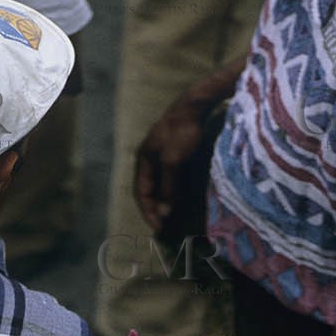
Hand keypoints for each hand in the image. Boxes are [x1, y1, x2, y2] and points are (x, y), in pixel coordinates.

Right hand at [134, 95, 208, 233]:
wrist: (194, 107)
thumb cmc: (182, 133)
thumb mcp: (172, 162)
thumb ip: (167, 187)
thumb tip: (164, 212)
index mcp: (143, 161)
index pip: (141, 193)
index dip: (148, 212)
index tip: (159, 228)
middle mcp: (147, 159)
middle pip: (147, 191)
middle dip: (153, 209)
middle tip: (163, 227)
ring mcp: (158, 155)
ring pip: (157, 185)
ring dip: (162, 202)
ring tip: (169, 217)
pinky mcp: (170, 153)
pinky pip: (166, 178)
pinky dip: (170, 191)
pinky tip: (177, 199)